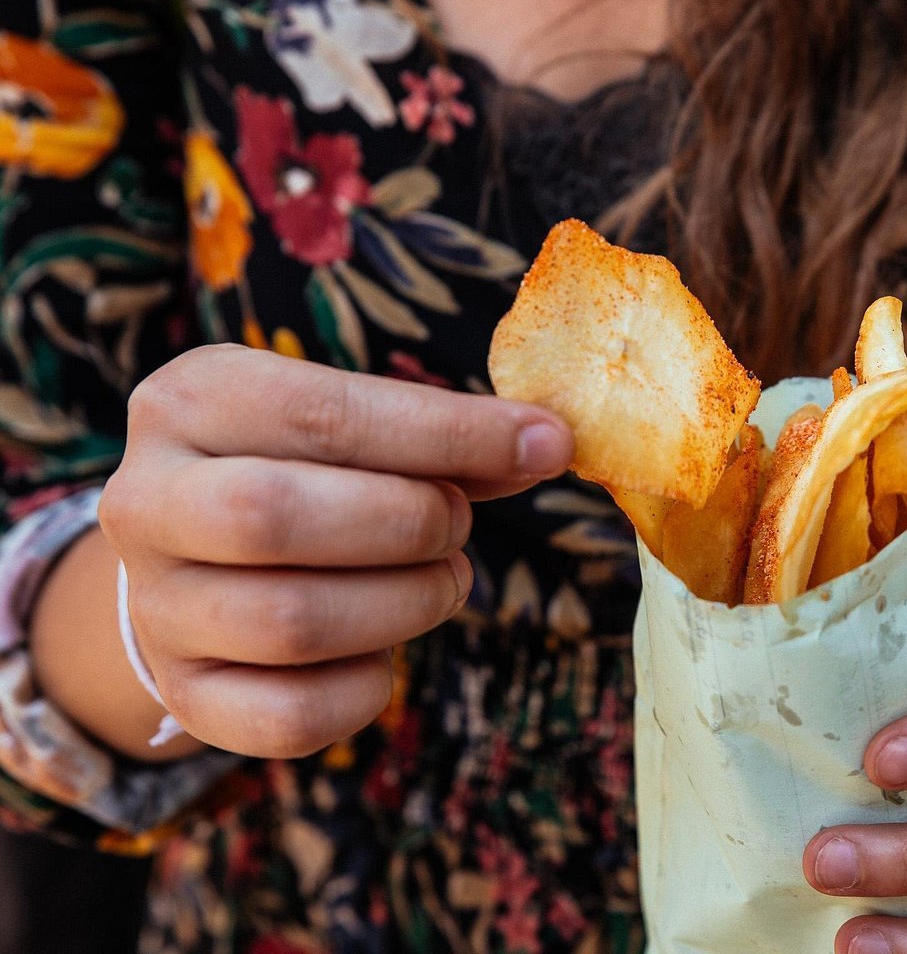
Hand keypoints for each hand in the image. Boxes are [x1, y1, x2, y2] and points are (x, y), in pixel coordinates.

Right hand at [98, 344, 572, 757]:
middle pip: (275, 518)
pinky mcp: (185, 696)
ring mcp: (156, 608)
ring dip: (405, 604)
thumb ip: (444, 438)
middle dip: (408, 524)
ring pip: (291, 623)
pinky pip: (290, 716)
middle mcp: (146, 503)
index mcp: (191, 404)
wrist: (200, 562)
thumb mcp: (356, 427)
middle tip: (455, 528)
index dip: (449, 433)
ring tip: (440, 581)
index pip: (323, 415)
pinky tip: (384, 651)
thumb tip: (545, 444)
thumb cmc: (306, 473)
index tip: (546, 444)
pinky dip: (367, 687)